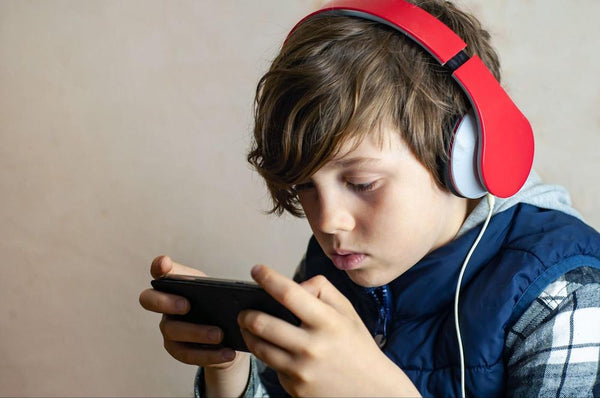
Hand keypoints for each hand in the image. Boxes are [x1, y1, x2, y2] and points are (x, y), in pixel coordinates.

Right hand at [139, 256, 249, 396]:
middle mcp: (164, 303)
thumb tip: (235, 288)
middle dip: (165, 301)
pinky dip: (209, 355)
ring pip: (171, 330)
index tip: (165, 263)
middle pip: (148, 299)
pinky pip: (188, 354)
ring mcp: (168, 327)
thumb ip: (221, 287)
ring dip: (196, 332)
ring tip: (220, 334)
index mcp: (175, 283)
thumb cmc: (220, 303)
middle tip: (187, 305)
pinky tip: (228, 353)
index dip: (159, 266)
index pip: (159, 270)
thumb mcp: (221, 291)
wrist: (228, 333)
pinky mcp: (177, 349)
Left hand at [238, 265, 420, 396]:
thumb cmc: (358, 348)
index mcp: (327, 322)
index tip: (257, 270)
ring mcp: (301, 370)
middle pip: (262, 323)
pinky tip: (278, 352)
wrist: (372, 392)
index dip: (268, 278)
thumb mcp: (348, 312)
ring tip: (249, 328)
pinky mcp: (295, 389)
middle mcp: (312, 346)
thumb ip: (322, 290)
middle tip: (244, 311)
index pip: (290, 294)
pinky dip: (271, 358)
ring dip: (248, 335)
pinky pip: (273, 368)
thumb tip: (294, 285)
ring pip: (259, 347)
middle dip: (246, 314)